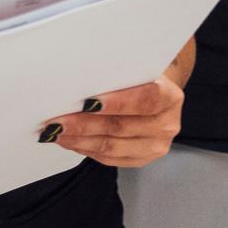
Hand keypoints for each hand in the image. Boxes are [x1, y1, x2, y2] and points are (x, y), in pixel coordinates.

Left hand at [38, 75, 183, 167]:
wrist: (159, 94)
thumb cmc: (143, 77)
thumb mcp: (139, 68)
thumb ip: (120, 74)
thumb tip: (83, 78)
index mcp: (170, 96)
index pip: (145, 99)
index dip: (117, 101)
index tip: (88, 102)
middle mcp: (167, 124)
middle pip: (121, 126)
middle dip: (84, 123)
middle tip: (58, 120)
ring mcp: (155, 146)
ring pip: (111, 146)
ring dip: (80, 139)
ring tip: (56, 132)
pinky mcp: (141, 160)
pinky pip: (109, 159)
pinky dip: (86, 149)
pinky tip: (70, 141)